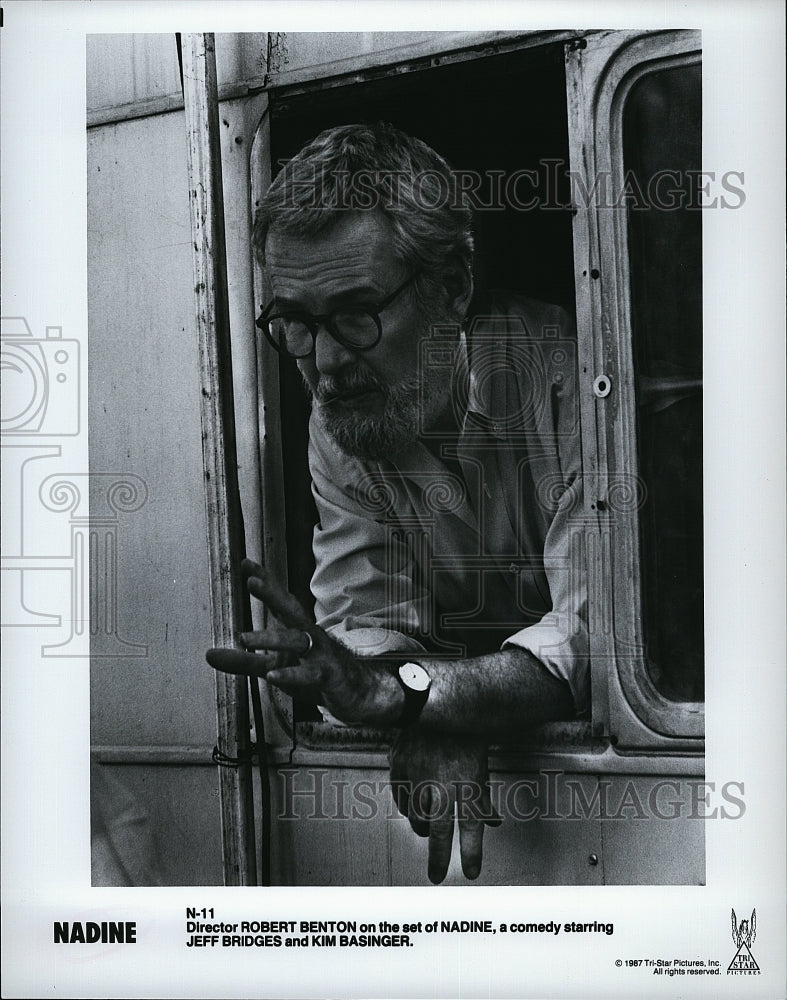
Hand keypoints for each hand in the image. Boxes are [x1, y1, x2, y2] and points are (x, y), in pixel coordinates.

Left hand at [206, 559, 401, 725]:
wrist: (355, 692)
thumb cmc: (312, 672)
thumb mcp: (272, 666)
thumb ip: (242, 661)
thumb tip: (207, 654)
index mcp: (295, 628)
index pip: (280, 600)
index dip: (265, 581)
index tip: (244, 563)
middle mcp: (308, 635)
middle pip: (290, 610)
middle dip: (272, 594)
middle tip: (252, 582)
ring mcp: (320, 654)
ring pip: (296, 641)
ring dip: (270, 638)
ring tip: (243, 638)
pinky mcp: (327, 675)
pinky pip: (308, 674)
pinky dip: (290, 674)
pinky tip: (273, 675)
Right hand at [389, 729, 500, 883]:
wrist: (433, 700)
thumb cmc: (462, 732)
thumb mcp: (480, 763)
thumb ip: (483, 796)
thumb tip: (493, 821)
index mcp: (466, 781)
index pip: (471, 826)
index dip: (472, 853)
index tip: (470, 873)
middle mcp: (441, 782)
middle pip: (439, 830)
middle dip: (439, 858)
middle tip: (436, 876)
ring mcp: (417, 775)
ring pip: (417, 816)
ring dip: (424, 826)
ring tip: (429, 829)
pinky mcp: (398, 766)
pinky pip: (401, 798)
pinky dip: (408, 806)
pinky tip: (414, 805)